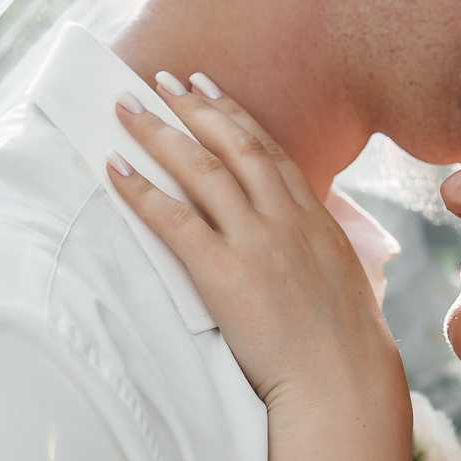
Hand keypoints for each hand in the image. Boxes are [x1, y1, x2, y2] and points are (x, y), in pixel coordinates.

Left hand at [105, 75, 401, 413]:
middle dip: (194, 107)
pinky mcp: (225, 273)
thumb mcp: (341, 278)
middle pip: (233, 145)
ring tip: (127, 109)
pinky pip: (175, 220)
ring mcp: (256, 242)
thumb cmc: (343, 346)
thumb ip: (315, 247)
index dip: (233, 114)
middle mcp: (285, 218)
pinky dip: (142, 191)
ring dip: (160, 133)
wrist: (344, 381)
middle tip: (162, 80)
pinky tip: (116, 170)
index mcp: (313, 218)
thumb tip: (301, 239)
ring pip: (201, 170)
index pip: (267, 150)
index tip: (207, 88)